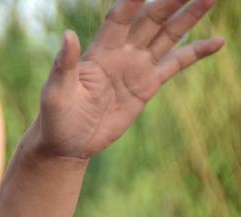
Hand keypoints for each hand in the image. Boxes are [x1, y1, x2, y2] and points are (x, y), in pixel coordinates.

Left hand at [35, 0, 223, 159]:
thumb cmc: (55, 118)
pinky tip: (218, 41)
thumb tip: (68, 35)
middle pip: (150, 19)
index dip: (133, 2)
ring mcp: (136, 68)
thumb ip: (63, 65)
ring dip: (189, 16)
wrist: (67, 144)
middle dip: (170, 1)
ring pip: (167, 35)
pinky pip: (176, 64)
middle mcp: (120, 53)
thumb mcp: (55, 93)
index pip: (120, 18)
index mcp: (98, 51)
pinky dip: (197, 52)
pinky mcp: (147, 86)